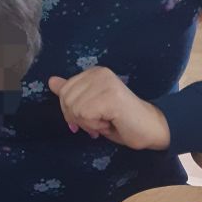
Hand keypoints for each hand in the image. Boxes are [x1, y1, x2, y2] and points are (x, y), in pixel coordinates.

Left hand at [48, 67, 170, 150]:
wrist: (149, 129)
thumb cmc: (121, 121)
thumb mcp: (91, 106)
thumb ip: (73, 93)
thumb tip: (51, 81)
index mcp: (94, 73)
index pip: (64, 92)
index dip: (72, 112)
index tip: (90, 119)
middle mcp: (99, 73)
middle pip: (66, 100)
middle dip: (79, 119)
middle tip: (99, 122)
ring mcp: (105, 83)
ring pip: (75, 109)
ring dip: (89, 123)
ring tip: (106, 121)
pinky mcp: (110, 96)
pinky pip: (85, 115)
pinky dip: (95, 126)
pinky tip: (110, 123)